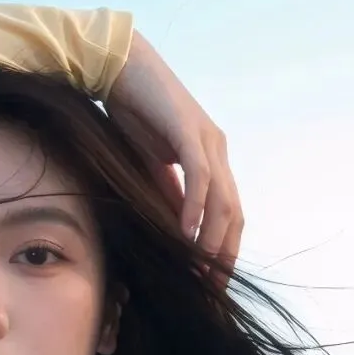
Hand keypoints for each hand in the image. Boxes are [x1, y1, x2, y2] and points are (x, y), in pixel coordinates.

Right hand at [108, 29, 242, 276]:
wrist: (118, 65)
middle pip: (235, 213)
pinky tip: (188, 232)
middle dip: (225, 254)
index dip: (225, 250)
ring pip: (223, 200)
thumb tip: (178, 231)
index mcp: (211, 158)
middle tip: (210, 289)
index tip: (211, 283)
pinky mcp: (187, 130)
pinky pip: (199, 176)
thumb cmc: (132, 110)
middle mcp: (217, 149)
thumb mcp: (151, 163)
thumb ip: (168, 193)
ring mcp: (207, 139)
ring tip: (201, 267)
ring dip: (214, 237)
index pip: (229, 214)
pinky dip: (196, 208)